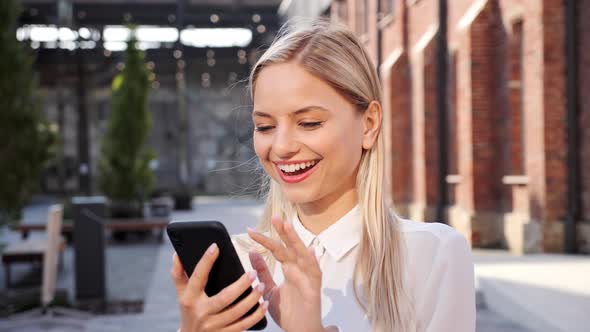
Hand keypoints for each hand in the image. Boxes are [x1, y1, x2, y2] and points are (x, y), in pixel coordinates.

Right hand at [170, 243, 268, 331]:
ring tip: (262, 286)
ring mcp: (213, 326)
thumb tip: (178, 253)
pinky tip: (264, 305)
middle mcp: (201, 312)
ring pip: (237, 312)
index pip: (198, 277)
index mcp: (190, 298)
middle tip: (253, 272)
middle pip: (224, 298)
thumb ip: (178, 273)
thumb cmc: (188, 309)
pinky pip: (243, 325)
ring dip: (252, 299)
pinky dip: (256, 315)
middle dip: (241, 285)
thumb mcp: (181, 292)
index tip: (216, 247)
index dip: (206, 261)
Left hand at [247, 217, 325, 331]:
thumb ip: (262, 273)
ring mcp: (307, 278)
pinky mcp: (313, 289)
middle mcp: (299, 271)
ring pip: (302, 255)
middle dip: (284, 232)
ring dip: (296, 241)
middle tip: (275, 217)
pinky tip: (308, 251)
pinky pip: (314, 273)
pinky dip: (312, 262)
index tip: (250, 231)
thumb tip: (252, 253)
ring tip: (288, 227)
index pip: (277, 250)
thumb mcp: (269, 291)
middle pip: (291, 248)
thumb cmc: (288, 313)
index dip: (265, 240)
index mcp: (289, 270)